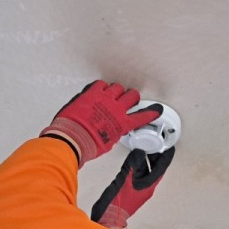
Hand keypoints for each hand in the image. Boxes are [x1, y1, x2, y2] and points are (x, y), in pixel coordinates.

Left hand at [40, 81, 162, 165]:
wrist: (72, 138)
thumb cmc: (87, 144)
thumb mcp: (107, 143)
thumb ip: (113, 132)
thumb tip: (111, 130)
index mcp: (122, 124)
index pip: (141, 117)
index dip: (151, 113)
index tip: (156, 110)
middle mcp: (116, 109)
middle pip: (132, 96)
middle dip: (132, 97)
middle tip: (129, 99)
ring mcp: (104, 98)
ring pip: (118, 87)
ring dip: (116, 90)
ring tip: (112, 94)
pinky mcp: (91, 93)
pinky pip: (101, 84)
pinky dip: (101, 87)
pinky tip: (98, 91)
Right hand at [91, 147, 175, 228]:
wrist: (108, 218)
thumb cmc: (117, 204)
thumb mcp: (125, 181)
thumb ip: (132, 165)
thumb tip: (140, 152)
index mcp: (148, 186)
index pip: (161, 168)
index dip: (166, 156)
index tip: (169, 147)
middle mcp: (145, 187)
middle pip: (155, 168)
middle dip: (156, 155)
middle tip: (156, 143)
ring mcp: (138, 188)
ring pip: (146, 170)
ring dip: (146, 159)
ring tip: (146, 147)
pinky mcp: (130, 188)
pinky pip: (137, 173)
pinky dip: (138, 164)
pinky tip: (134, 158)